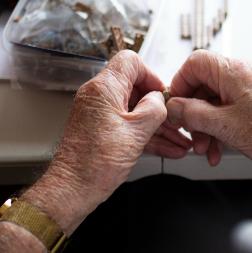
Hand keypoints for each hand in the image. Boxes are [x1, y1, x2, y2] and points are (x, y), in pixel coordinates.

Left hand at [46, 50, 190, 210]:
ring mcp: (96, 115)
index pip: (130, 62)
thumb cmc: (94, 166)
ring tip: (179, 140)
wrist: (72, 190)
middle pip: (134, 89)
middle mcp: (96, 97)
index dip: (151, 75)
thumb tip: (159, 100)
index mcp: (103, 89)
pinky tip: (166, 148)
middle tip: (175, 120)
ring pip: (133, 112)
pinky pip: (126, 126)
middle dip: (158, 107)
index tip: (162, 93)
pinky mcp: (97, 132)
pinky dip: (144, 135)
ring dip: (157, 126)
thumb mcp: (137, 132)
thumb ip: (154, 108)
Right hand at [166, 50, 251, 174]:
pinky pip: (224, 111)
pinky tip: (216, 148)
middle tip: (188, 130)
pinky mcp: (251, 103)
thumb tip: (174, 107)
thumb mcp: (223, 126)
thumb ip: (193, 114)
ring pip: (211, 102)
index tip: (175, 104)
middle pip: (202, 86)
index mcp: (235, 72)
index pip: (195, 63)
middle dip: (192, 113)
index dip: (180, 83)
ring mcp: (247, 89)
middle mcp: (242, 75)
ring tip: (205, 146)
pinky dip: (216, 130)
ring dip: (203, 127)